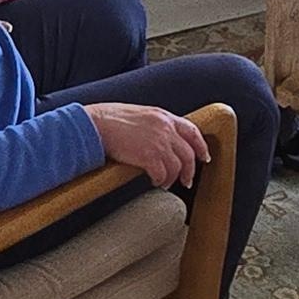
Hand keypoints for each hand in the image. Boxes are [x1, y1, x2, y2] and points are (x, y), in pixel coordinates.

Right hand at [84, 101, 208, 190]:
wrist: (94, 124)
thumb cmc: (108, 119)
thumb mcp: (138, 114)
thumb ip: (152, 124)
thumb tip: (157, 139)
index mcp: (163, 116)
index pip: (192, 130)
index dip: (201, 146)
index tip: (204, 157)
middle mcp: (164, 128)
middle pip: (188, 153)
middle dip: (190, 170)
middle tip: (186, 181)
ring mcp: (158, 142)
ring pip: (177, 166)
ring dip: (173, 178)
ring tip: (164, 183)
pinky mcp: (148, 156)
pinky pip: (162, 174)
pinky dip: (160, 180)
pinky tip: (154, 182)